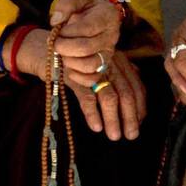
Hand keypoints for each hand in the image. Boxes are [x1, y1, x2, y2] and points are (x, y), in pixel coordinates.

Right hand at [10, 21, 145, 140]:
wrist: (46, 50)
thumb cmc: (77, 59)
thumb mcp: (100, 60)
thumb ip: (119, 70)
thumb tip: (138, 83)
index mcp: (118, 60)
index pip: (135, 85)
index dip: (140, 106)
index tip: (139, 123)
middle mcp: (107, 63)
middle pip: (126, 92)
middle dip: (130, 117)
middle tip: (131, 136)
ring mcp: (90, 68)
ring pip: (109, 97)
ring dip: (113, 119)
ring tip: (114, 136)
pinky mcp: (73, 75)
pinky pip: (87, 97)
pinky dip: (93, 113)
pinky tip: (96, 127)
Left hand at [48, 0, 122, 84]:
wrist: (96, 17)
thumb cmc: (86, 6)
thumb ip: (67, 3)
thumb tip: (56, 21)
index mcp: (108, 16)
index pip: (87, 28)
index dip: (68, 31)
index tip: (58, 28)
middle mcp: (111, 37)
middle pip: (86, 48)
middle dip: (64, 46)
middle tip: (55, 42)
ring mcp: (108, 54)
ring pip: (90, 66)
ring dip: (69, 61)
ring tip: (62, 53)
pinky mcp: (103, 67)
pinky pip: (92, 79)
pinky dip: (77, 77)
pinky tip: (68, 67)